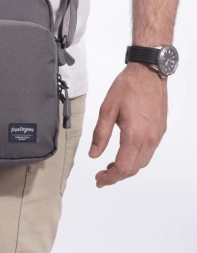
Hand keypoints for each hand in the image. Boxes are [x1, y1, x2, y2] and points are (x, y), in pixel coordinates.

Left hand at [89, 63, 166, 187]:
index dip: (110, 177)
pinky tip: (125, 153)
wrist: (148, 72)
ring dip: (127, 168)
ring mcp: (157, 135)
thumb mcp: (107, 109)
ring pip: (142, 162)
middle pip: (133, 169)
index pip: (123, 167)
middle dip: (117, 176)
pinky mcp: (160, 130)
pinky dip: (136, 158)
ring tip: (110, 166)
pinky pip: (148, 152)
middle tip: (101, 176)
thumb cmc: (128, 86)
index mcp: (135, 134)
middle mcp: (149, 138)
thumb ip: (100, 134)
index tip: (99, 180)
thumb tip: (93, 154)